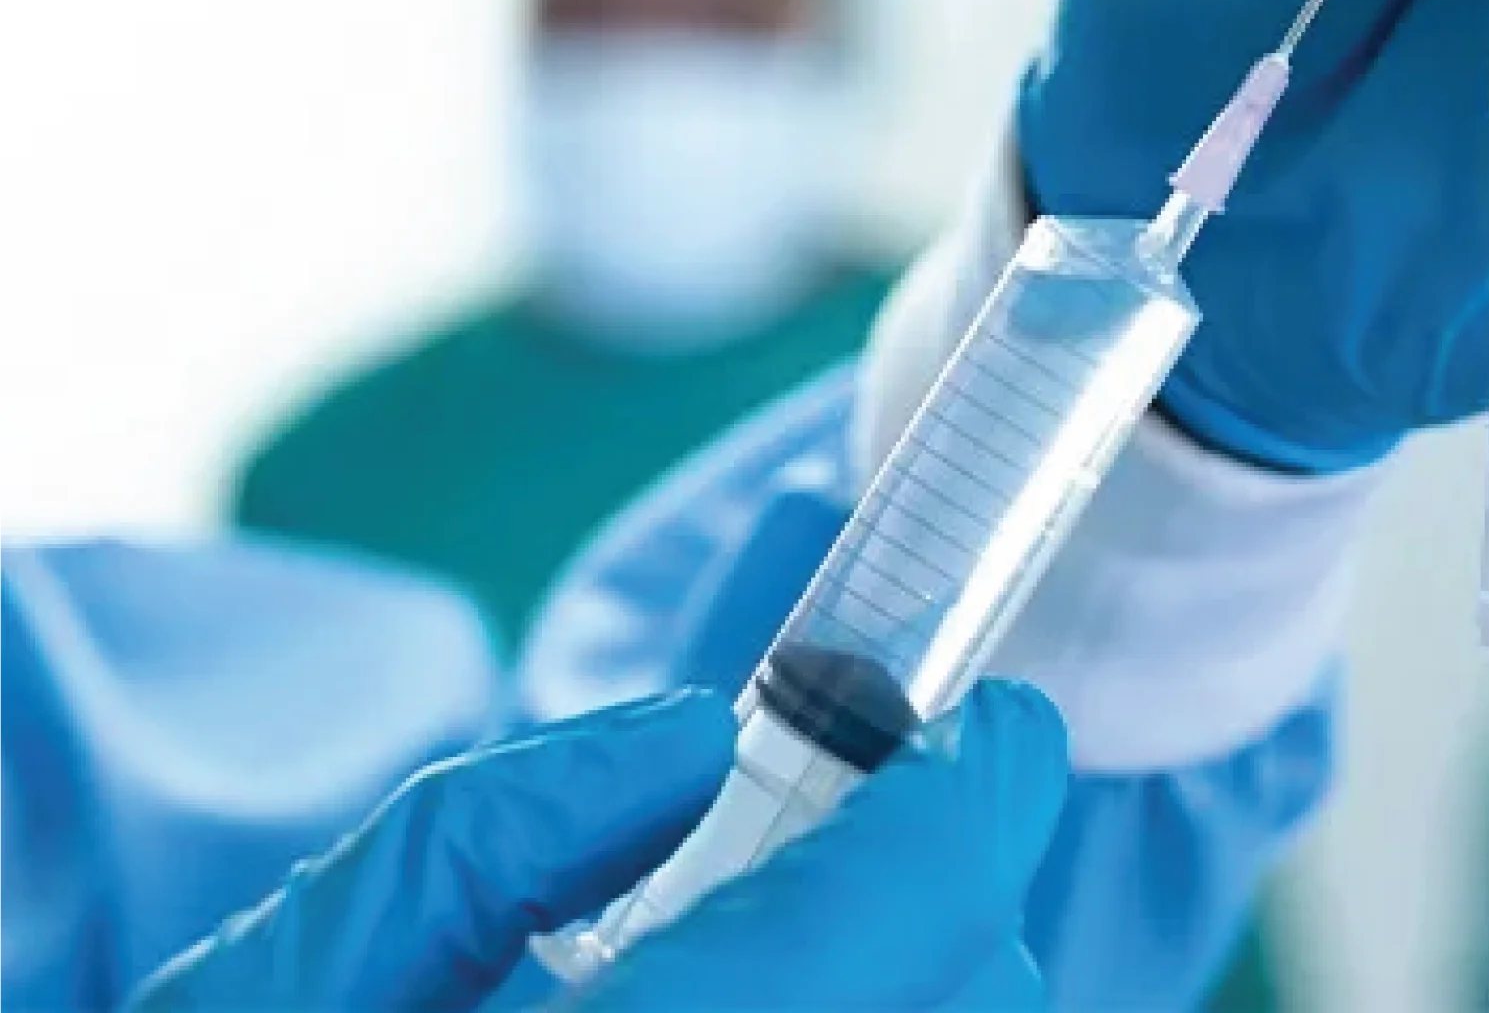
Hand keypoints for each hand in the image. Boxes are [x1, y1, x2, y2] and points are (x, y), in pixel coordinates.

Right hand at [128, 680, 1067, 1012]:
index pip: (909, 913)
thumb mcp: (276, 998)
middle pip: (977, 1008)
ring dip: (934, 996)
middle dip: (953, 896)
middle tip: (882, 828)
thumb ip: (487, 840)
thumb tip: (692, 740)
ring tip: (825, 939)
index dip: (975, 795)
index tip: (988, 728)